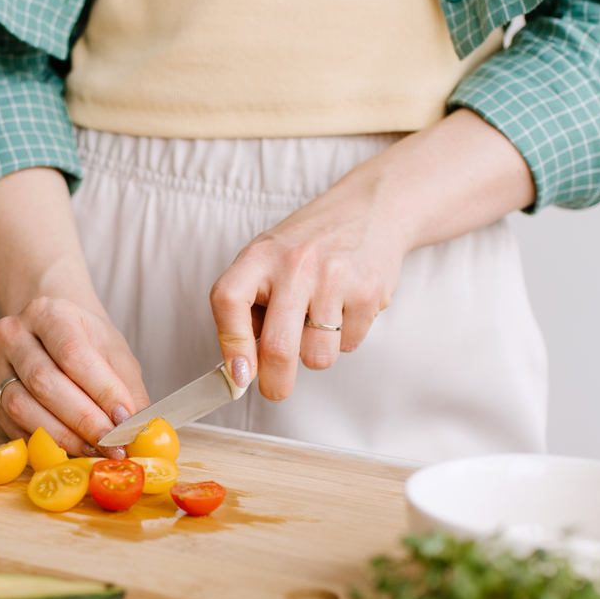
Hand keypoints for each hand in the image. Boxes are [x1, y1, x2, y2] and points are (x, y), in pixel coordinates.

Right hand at [0, 167, 147, 455]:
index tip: (125, 419)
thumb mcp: (113, 351)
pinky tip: (69, 451)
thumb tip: (139, 429)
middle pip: (44, 382)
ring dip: (61, 436)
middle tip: (112, 444)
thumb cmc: (85, 339)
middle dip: (82, 419)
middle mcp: (14, 334)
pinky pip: (12, 425)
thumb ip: (127, 388)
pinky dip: (43, 443)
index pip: (73, 353)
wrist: (48, 329)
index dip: (100, 391)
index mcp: (48, 313)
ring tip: (93, 450)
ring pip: (21, 406)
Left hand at [209, 185, 406, 401]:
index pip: (228, 302)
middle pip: (278, 347)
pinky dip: (345, 338)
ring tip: (320, 322)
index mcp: (259, 256)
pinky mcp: (368, 292)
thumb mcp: (268, 259)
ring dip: (316, 355)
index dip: (231, 346)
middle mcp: (295, 265)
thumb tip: (242, 368)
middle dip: (275, 384)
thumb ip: (251, 306)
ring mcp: (334, 278)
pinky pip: (349, 344)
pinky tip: (345, 307)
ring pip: (317, 356)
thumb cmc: (309, 243)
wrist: (370, 209)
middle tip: (276, 389)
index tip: (238, 375)